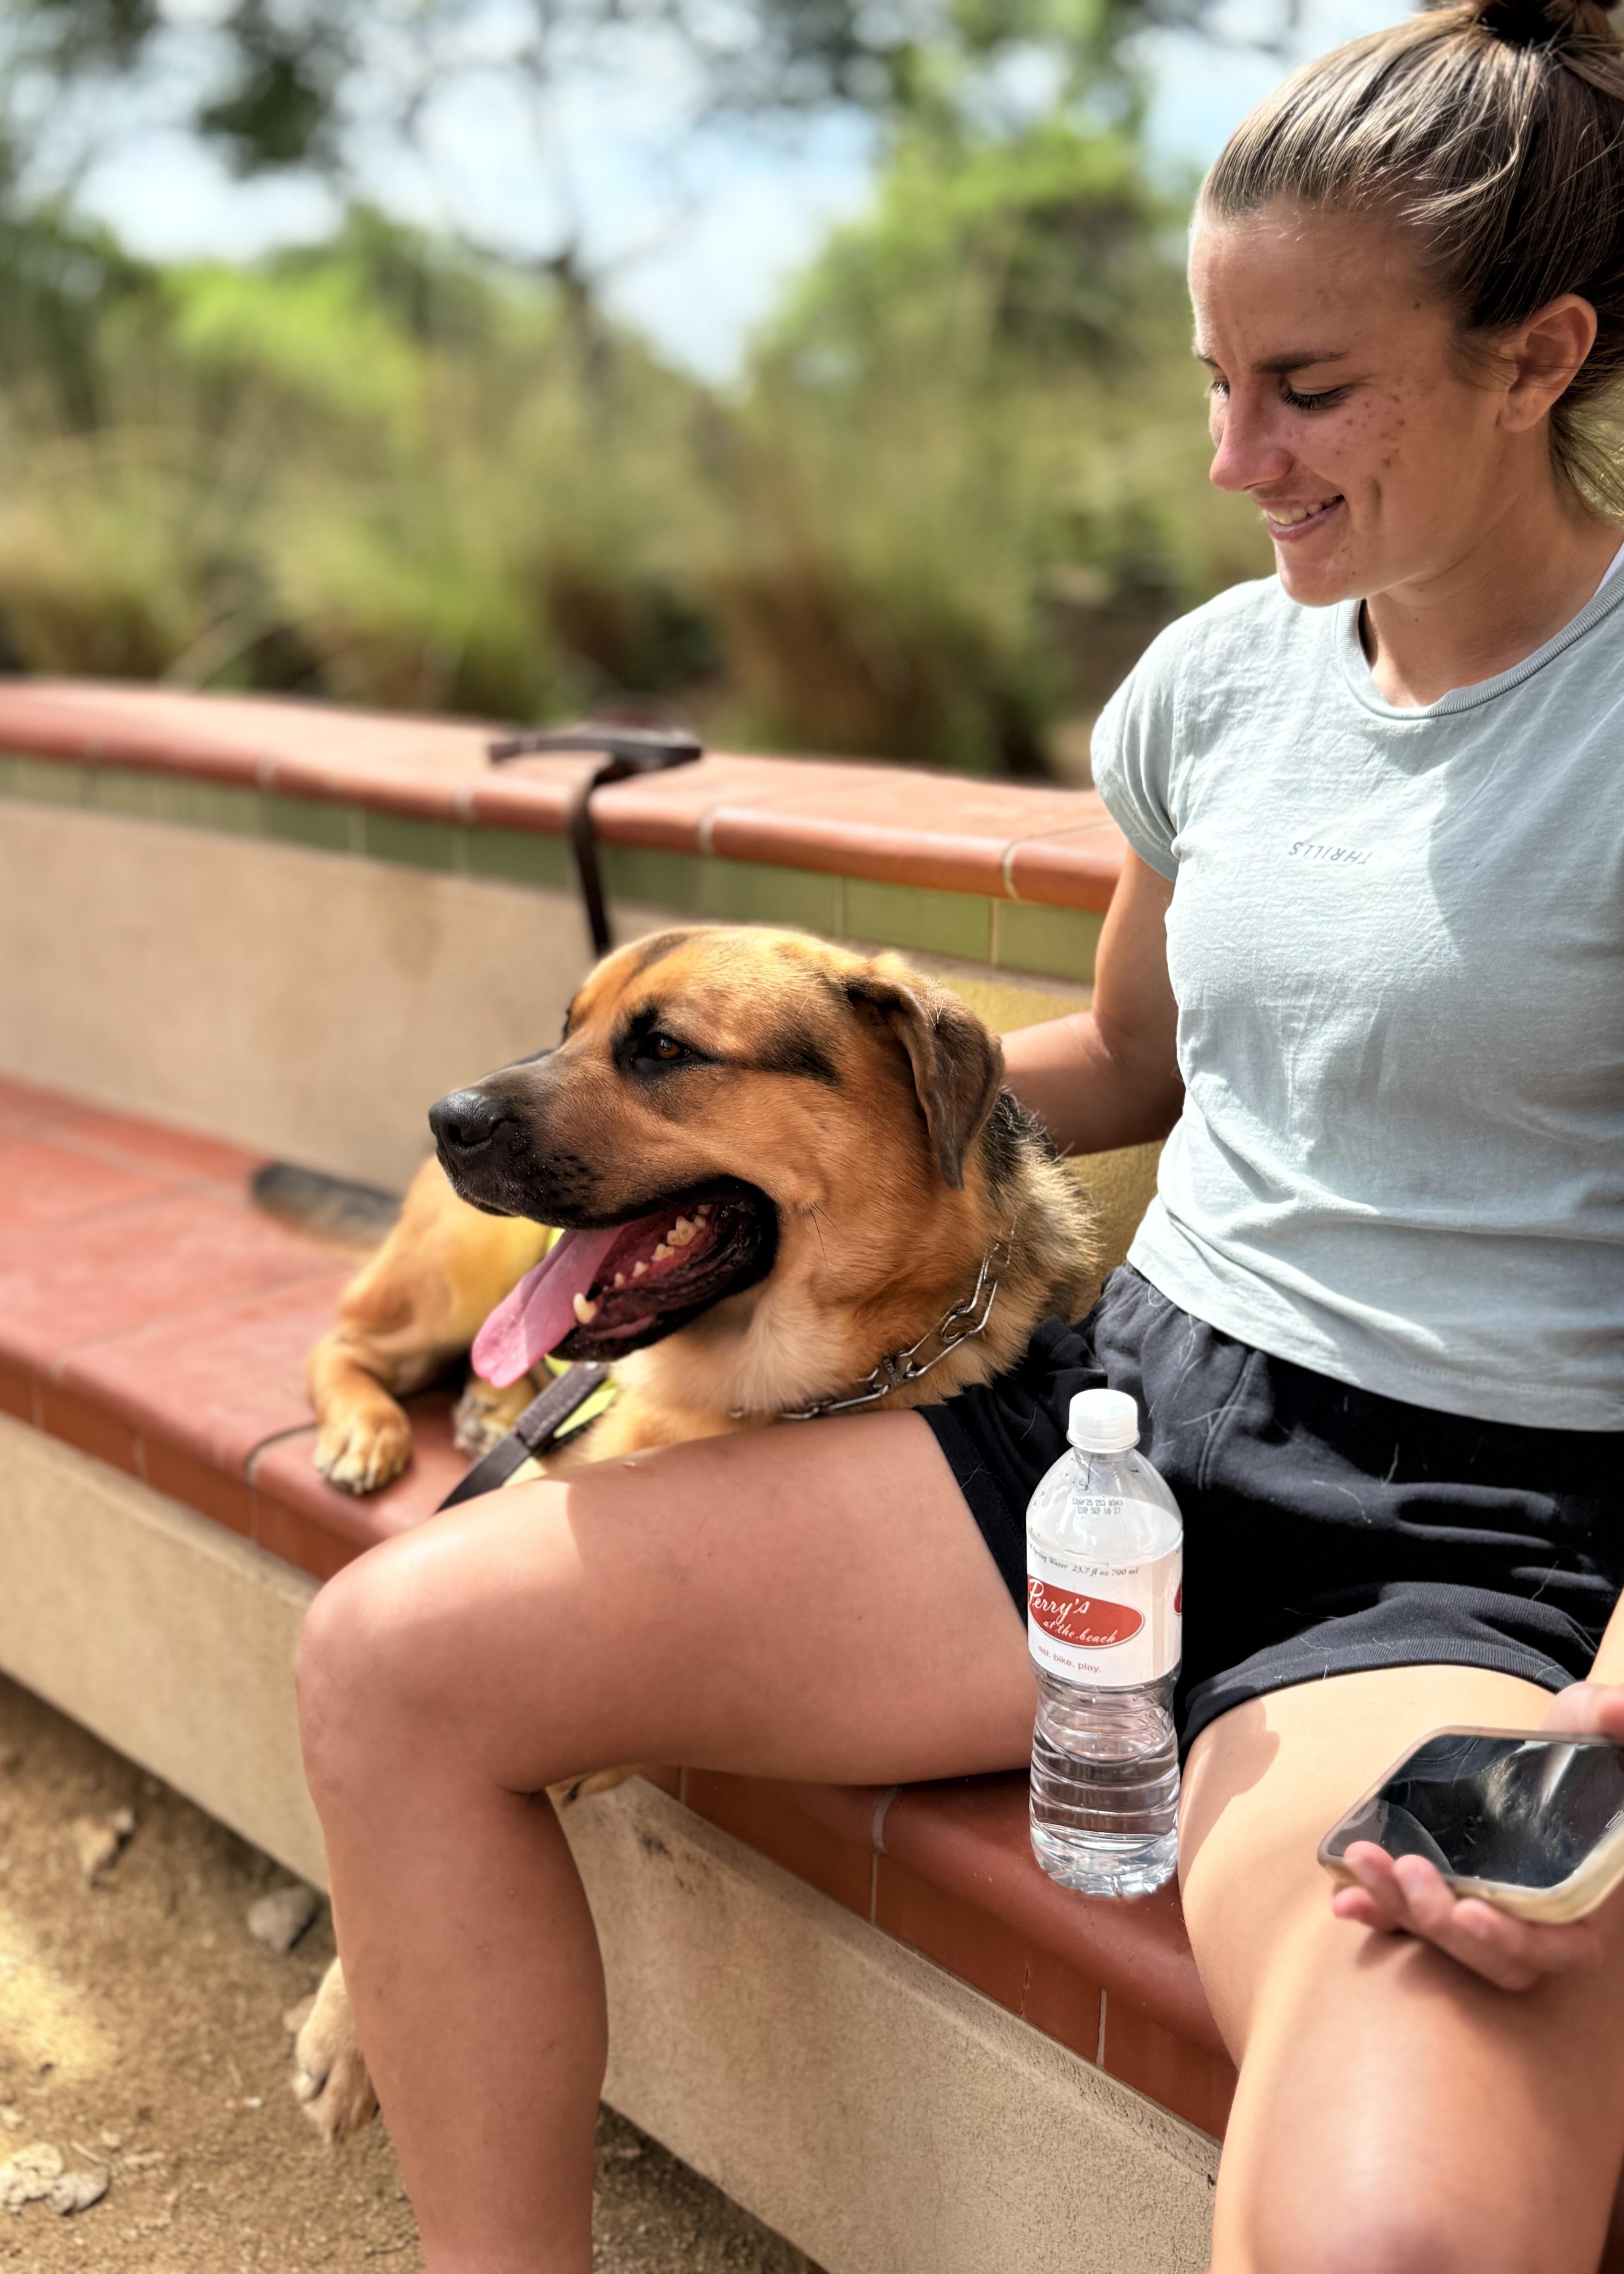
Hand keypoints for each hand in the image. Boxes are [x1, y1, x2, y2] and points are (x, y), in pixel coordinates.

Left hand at [1328, 1682, 1623, 1990]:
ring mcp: (1491, 1912)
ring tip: (1362, 1866)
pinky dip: (1380, 1914)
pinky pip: (1415, 1924)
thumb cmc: (1580, 1743)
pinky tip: (1344, 1896)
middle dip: (1441, 1923)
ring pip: (1450, 1944)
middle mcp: (1539, 1918)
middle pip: (1493, 1956)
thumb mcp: (1593, 1721)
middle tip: (1406, 1870)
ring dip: (1400, 1912)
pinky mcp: (1450, 1897)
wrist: (1543, 1751)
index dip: (1514, 1938)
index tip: (1469, 1909)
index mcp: (1583, 1892)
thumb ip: (1609, 1720)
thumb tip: (1619, 1710)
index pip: (1558, 1944)